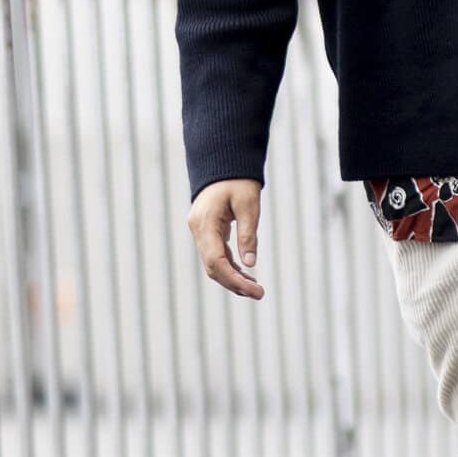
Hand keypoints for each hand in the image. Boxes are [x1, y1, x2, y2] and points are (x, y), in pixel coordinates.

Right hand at [188, 178, 264, 298]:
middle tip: (259, 294)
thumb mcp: (248, 204)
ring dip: (232, 278)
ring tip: (255, 288)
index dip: (234, 279)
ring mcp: (199, 230)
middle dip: (234, 283)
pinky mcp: (206, 231)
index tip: (255, 290)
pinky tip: (246, 274)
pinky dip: (229, 266)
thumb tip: (250, 264)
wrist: (224, 162)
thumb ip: (248, 234)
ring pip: (212, 263)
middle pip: (212, 267)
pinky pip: (215, 254)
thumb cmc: (238, 180)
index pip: (215, 261)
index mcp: (205, 222)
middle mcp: (197, 229)